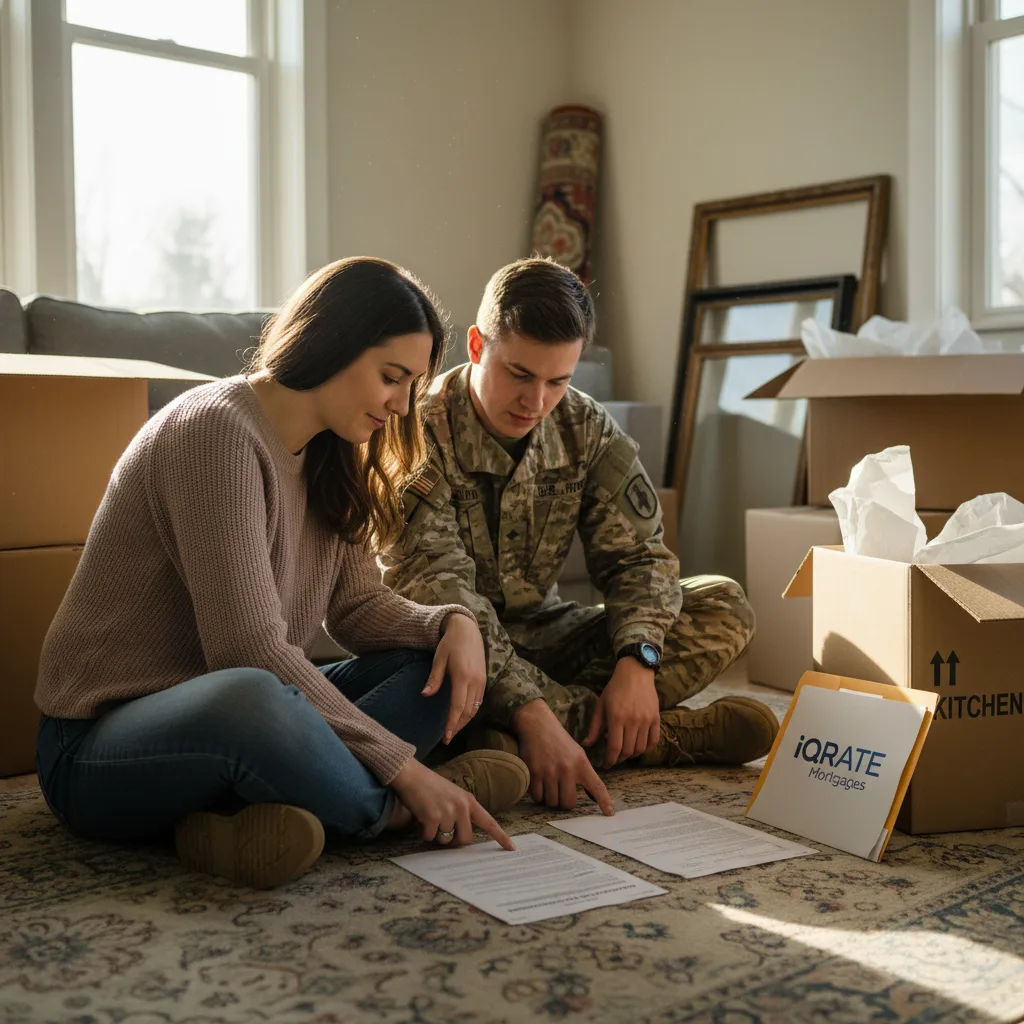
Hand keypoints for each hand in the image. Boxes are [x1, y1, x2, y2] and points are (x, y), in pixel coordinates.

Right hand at [390, 758, 514, 849]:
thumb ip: (461, 811)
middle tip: (443, 828)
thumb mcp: (453, 794)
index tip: (511, 848)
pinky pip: (430, 837)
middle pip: (465, 839)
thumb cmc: (430, 786)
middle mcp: (462, 807)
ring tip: (429, 816)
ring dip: (436, 834)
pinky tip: (421, 818)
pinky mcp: (433, 817)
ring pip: (446, 840)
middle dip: (453, 839)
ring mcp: (448, 812)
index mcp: (469, 801)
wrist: (412, 775)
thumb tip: (462, 835)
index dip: (500, 836)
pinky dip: (424, 833)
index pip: (489, 822)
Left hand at [423, 612, 485, 744]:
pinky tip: (462, 716)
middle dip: (458, 726)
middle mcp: (475, 681)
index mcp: (462, 676)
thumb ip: (434, 679)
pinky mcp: (484, 679)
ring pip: (475, 708)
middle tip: (447, 738)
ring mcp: (482, 680)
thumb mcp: (439, 659)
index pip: (458, 706)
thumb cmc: (450, 643)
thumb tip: (425, 695)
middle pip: (468, 711)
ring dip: (465, 721)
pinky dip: (471, 711)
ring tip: (453, 730)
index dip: (451, 723)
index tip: (445, 737)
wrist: (467, 629)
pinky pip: (479, 700)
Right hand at [513, 700, 613, 814]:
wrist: (537, 725)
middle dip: (564, 802)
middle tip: (561, 792)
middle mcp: (567, 768)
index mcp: (581, 763)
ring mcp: (550, 771)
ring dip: (550, 798)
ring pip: (552, 802)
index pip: (597, 786)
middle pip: (568, 803)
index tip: (609, 813)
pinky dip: (538, 795)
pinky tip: (539, 784)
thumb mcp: (577, 753)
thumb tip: (592, 796)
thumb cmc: (559, 741)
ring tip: (549, 785)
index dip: (604, 801)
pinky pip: (537, 797)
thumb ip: (584, 773)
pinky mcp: (534, 772)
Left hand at [584, 658, 659, 767]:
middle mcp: (632, 721)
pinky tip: (639, 747)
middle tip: (614, 759)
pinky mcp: (656, 718)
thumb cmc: (614, 688)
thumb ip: (595, 727)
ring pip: (641, 748)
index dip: (610, 760)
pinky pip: (654, 741)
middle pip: (627, 751)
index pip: (614, 748)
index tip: (606, 764)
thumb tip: (586, 744)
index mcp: (616, 718)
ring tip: (625, 754)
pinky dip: (647, 748)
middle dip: (619, 759)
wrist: (635, 672)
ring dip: (632, 755)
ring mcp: (646, 720)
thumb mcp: (601, 705)